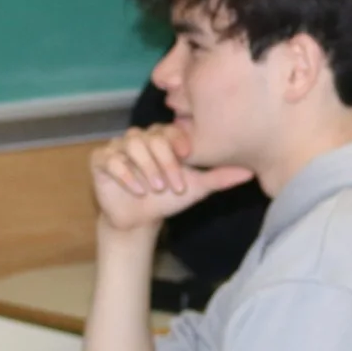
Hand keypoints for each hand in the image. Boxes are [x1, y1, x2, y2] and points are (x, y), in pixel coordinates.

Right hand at [90, 126, 252, 232]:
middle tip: (173, 184)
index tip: (187, 158)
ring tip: (154, 188)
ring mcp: (118, 147)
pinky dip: (125, 174)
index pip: (170, 131)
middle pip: (151, 137)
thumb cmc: (170, 198)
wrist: (141, 219)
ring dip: (145, 167)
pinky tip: (137, 189)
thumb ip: (221, 177)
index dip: (177, 144)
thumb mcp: (198, 188)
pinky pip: (110, 158)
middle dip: (164, 161)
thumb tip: (251, 172)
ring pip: (131, 144)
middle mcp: (140, 138)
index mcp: (162, 139)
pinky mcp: (100, 160)